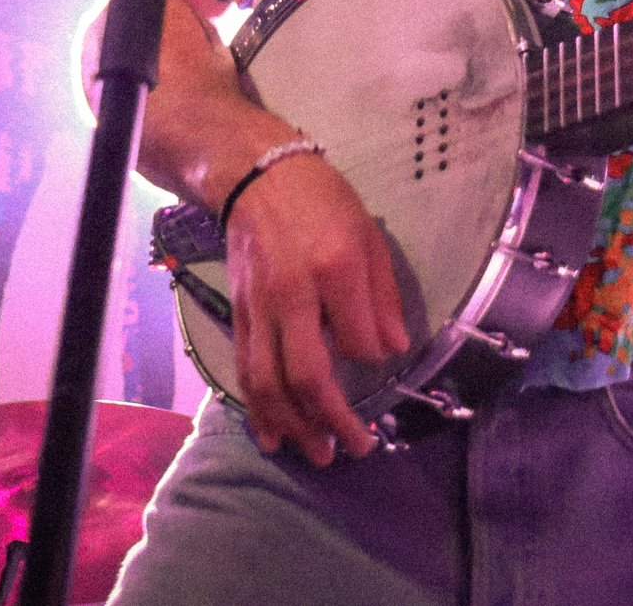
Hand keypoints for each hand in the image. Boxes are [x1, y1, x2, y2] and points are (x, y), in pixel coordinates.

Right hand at [223, 152, 409, 465]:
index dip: (370, 361)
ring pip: (268, 383)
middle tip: (352, 450)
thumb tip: (393, 350)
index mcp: (333, 270)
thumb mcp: (368, 236)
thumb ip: (381, 296)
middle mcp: (292, 295)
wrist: (257, 176)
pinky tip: (271, 433)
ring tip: (315, 455)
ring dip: (292, 426)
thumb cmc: (323, 202)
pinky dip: (258, 408)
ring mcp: (259, 308)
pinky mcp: (239, 314)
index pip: (355, 339)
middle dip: (329, 421)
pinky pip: (246, 371)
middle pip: (304, 376)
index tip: (379, 363)